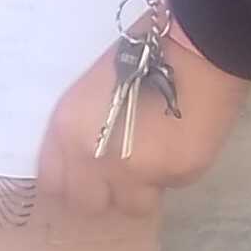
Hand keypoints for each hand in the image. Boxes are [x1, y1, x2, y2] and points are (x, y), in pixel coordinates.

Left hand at [38, 22, 250, 217]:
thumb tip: (87, 162)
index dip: (70, 183)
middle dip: (103, 194)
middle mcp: (94, 158)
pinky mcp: (177, 174)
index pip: (53, 182)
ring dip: (141, 190)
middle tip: (120, 175)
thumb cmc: (141, 53)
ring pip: (132, 205)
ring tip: (155, 159)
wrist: (196, 45)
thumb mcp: (91, 90)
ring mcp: (136, 171)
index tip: (83, 180)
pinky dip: (173, 172)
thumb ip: (82, 131)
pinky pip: (170, 186)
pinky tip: (181, 140)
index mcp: (67, 129)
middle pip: (88, 204)